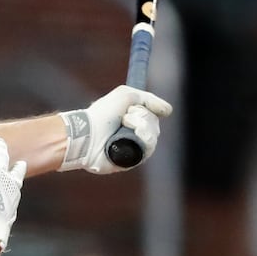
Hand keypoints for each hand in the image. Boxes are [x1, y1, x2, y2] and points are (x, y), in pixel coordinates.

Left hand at [58, 84, 172, 173]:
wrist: (88, 132)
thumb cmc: (102, 113)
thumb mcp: (126, 95)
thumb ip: (148, 99)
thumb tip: (168, 110)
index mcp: (131, 121)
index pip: (152, 116)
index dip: (148, 110)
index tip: (134, 108)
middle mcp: (132, 135)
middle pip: (155, 126)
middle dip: (143, 117)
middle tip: (125, 117)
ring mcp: (132, 148)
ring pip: (153, 137)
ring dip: (142, 126)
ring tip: (126, 124)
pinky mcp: (131, 160)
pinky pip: (148, 149)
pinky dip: (143, 139)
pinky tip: (134, 135)